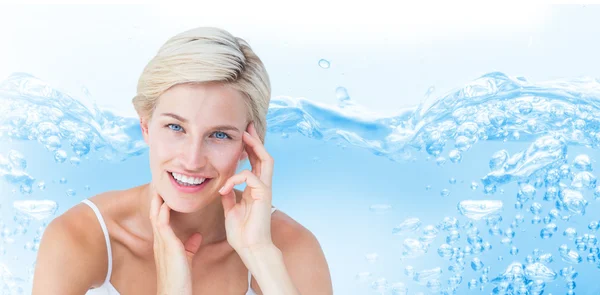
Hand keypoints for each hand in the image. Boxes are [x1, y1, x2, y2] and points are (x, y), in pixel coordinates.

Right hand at [150, 190, 202, 294]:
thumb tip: (197, 235)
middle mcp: (159, 241)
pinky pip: (162, 224)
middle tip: (158, 184)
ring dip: (157, 201)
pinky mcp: (167, 245)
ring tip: (158, 186)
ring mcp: (161, 243)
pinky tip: (165, 202)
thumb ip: (190, 245)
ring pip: (156, 216)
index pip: (160, 219)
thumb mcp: (186, 257)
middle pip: (155, 214)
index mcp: (164, 243)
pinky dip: (162, 212)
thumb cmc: (180, 278)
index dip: (160, 206)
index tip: (164, 193)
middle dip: (156, 199)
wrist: (175, 292)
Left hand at [219, 122, 274, 253]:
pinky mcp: (264, 194)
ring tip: (244, 136)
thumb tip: (223, 186)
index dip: (249, 148)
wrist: (250, 248)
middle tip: (247, 126)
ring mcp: (265, 189)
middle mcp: (263, 186)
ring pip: (266, 159)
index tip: (242, 135)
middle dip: (255, 139)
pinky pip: (251, 176)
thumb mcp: (231, 209)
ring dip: (255, 146)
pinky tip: (225, 188)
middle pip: (264, 156)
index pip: (254, 163)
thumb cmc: (242, 232)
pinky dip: (236, 178)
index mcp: (255, 189)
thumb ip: (230, 196)